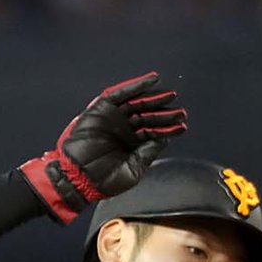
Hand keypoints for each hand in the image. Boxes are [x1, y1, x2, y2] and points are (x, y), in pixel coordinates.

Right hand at [19, 71, 187, 223]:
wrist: (78, 180)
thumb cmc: (103, 182)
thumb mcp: (132, 171)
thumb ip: (147, 154)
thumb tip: (163, 139)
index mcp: (131, 144)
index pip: (154, 132)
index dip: (169, 128)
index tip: (183, 125)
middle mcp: (123, 129)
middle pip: (148, 116)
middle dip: (165, 113)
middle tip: (180, 112)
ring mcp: (113, 118)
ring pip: (137, 103)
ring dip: (154, 98)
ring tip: (170, 95)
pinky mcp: (101, 109)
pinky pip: (120, 94)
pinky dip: (136, 86)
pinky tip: (153, 80)